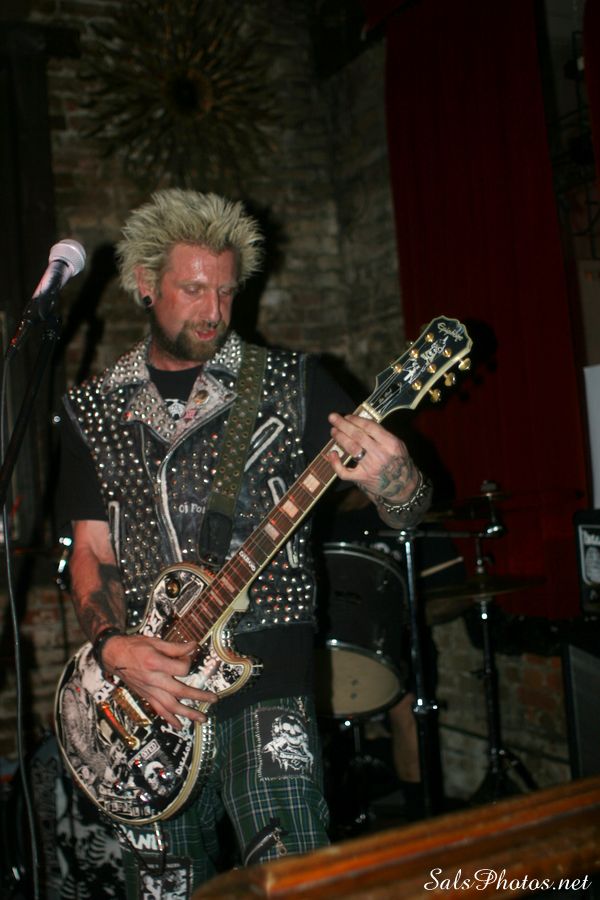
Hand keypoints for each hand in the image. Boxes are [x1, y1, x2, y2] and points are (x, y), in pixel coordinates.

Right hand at [101, 633, 217, 729]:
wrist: (113, 656)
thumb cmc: (134, 646)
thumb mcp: (154, 641)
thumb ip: (175, 647)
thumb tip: (193, 646)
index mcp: (155, 663)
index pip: (181, 668)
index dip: (189, 661)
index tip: (190, 655)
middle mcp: (153, 680)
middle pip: (180, 691)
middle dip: (198, 696)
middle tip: (213, 699)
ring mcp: (149, 690)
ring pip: (170, 706)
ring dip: (188, 713)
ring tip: (202, 718)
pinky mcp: (146, 696)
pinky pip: (159, 710)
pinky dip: (170, 719)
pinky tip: (180, 726)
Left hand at [327, 412, 418, 501]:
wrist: (403, 487)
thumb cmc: (399, 463)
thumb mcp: (398, 446)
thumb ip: (382, 435)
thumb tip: (361, 423)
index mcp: (391, 444)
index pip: (370, 427)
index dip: (356, 420)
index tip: (347, 416)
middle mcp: (380, 455)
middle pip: (358, 436)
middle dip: (343, 425)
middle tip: (333, 418)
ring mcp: (370, 467)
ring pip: (351, 449)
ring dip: (340, 438)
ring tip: (333, 430)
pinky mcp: (362, 478)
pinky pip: (345, 471)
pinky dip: (335, 463)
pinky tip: (332, 454)